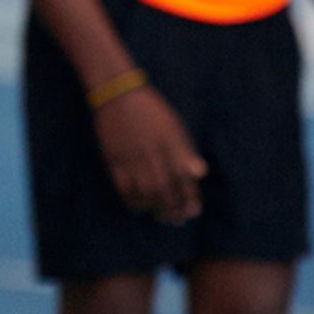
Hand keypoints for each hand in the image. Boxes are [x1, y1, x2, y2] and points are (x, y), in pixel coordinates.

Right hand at [94, 85, 205, 225]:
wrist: (117, 93)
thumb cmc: (150, 109)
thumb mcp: (174, 126)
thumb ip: (185, 151)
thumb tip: (200, 173)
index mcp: (171, 144)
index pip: (185, 179)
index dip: (190, 198)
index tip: (193, 211)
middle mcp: (154, 154)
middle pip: (166, 190)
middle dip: (174, 209)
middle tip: (177, 219)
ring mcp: (132, 158)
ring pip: (146, 193)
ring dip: (155, 209)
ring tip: (161, 217)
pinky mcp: (114, 160)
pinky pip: (124, 188)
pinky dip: (133, 202)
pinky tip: (139, 208)